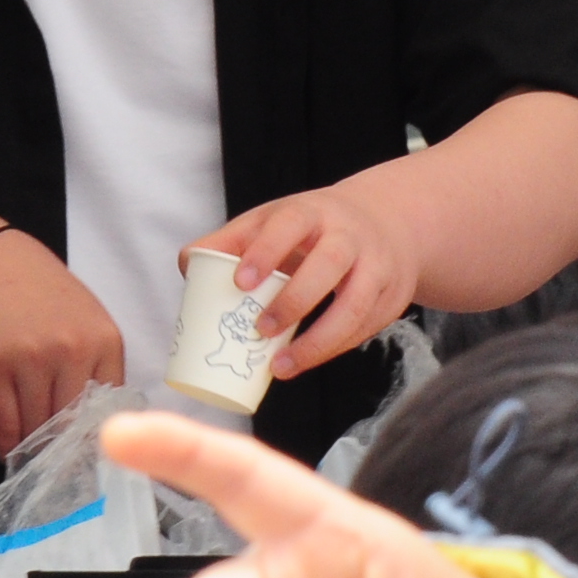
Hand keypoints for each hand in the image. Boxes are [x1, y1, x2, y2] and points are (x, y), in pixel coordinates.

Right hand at [0, 227, 127, 452]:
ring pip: (36, 429)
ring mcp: (29, 358)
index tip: (79, 452)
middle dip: (59, 447)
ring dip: (30, 447)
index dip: (91, 437)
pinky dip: (5, 444)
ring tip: (27, 451)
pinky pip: (4, 424)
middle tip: (49, 458)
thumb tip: (94, 431)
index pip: (107, 412)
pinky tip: (5, 447)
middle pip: (70, 425)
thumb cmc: (38, 293)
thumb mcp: (84, 321)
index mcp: (104, 341)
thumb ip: (95, 368)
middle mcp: (71, 350)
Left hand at [197, 182, 425, 376]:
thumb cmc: (312, 228)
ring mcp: (376, 266)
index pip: (290, 225)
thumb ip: (230, 241)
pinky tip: (305, 362)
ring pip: (354, 304)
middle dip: (294, 300)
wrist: (387, 222)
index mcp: (311, 212)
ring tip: (281, 366)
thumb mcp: (274, 221)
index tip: (240, 282)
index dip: (265, 252)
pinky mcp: (391, 297)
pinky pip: (364, 328)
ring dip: (318, 340)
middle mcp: (348, 235)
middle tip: (260, 329)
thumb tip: (186, 265)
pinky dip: (333, 349)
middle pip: (328, 264)